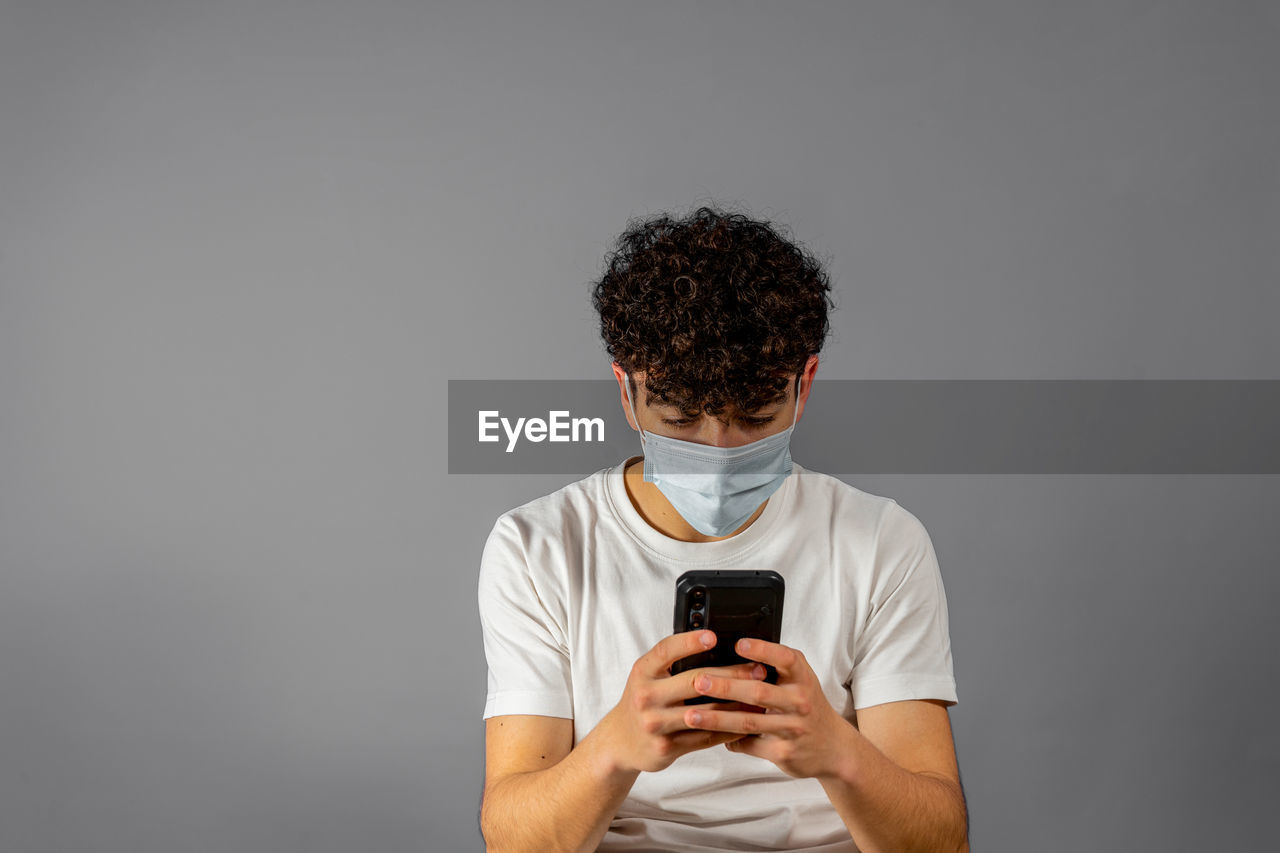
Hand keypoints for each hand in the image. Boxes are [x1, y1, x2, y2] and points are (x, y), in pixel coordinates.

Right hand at [598, 630, 768, 774]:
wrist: (620, 741)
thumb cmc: (643, 701)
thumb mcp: (647, 676)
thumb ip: (672, 663)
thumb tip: (715, 646)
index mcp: (642, 672)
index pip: (666, 651)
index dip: (689, 642)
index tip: (713, 636)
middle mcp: (646, 696)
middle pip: (695, 681)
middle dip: (731, 674)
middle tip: (757, 670)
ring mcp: (655, 723)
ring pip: (705, 713)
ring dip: (737, 705)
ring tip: (760, 697)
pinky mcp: (667, 747)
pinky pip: (705, 738)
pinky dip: (729, 730)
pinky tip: (746, 722)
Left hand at [681, 637, 855, 779]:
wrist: (834, 748)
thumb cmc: (807, 706)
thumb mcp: (800, 681)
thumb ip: (775, 667)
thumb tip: (731, 652)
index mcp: (802, 678)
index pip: (785, 659)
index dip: (763, 650)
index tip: (738, 644)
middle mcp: (800, 701)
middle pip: (759, 692)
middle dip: (726, 687)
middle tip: (698, 681)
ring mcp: (792, 729)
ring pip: (749, 722)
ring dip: (717, 719)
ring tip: (691, 715)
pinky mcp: (784, 752)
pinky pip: (750, 745)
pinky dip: (728, 740)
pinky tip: (708, 736)